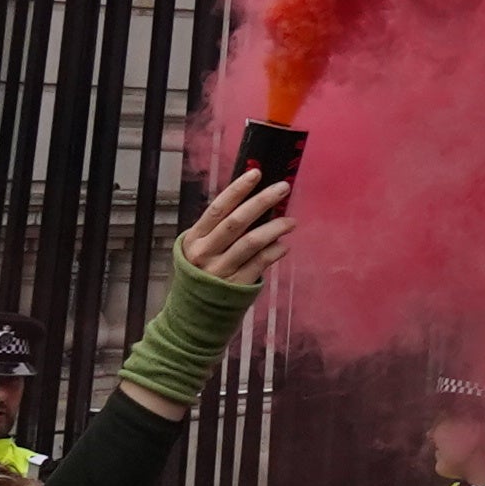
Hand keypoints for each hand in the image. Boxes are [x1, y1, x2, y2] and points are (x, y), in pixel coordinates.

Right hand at [175, 166, 292, 287]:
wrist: (194, 312)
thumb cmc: (202, 271)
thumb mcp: (202, 248)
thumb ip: (221, 228)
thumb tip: (254, 201)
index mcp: (194, 239)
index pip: (217, 208)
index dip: (237, 190)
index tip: (256, 173)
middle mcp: (205, 253)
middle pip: (236, 222)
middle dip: (261, 202)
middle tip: (283, 188)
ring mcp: (220, 270)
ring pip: (251, 242)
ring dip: (275, 228)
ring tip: (291, 221)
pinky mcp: (236, 285)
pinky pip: (260, 263)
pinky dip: (274, 252)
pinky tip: (284, 246)